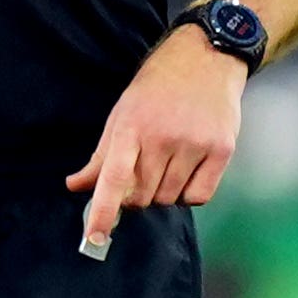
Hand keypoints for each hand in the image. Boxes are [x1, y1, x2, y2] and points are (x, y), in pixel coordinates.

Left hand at [65, 25, 246, 258]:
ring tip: (167, 164)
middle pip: (141, 197)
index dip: (102, 211)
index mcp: (131, 128)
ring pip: (169, 199)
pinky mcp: (222, 150)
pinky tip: (187, 173)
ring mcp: (195, 144)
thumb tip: (75, 186)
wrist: (204, 60)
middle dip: (135, 196)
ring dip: (163, 193)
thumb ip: (100, 157)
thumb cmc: (155, 90)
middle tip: (142, 174)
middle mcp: (163, 137)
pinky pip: (199, 196)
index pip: (114, 178)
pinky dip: (189, 194)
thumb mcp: (121, 116)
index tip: (94, 238)